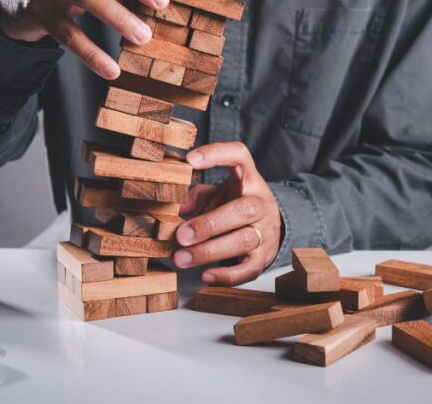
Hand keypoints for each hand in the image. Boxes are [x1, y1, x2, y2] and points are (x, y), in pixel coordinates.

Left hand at [175, 142, 281, 284]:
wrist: (267, 227)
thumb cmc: (233, 206)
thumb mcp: (214, 195)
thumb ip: (192, 197)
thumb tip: (164, 203)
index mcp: (248, 179)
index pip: (239, 156)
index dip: (217, 154)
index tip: (190, 160)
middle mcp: (262, 202)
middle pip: (243, 210)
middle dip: (209, 224)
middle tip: (180, 235)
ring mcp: (266, 231)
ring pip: (244, 240)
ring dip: (209, 251)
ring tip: (181, 258)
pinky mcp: (264, 257)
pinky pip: (249, 269)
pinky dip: (227, 275)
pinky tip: (206, 276)